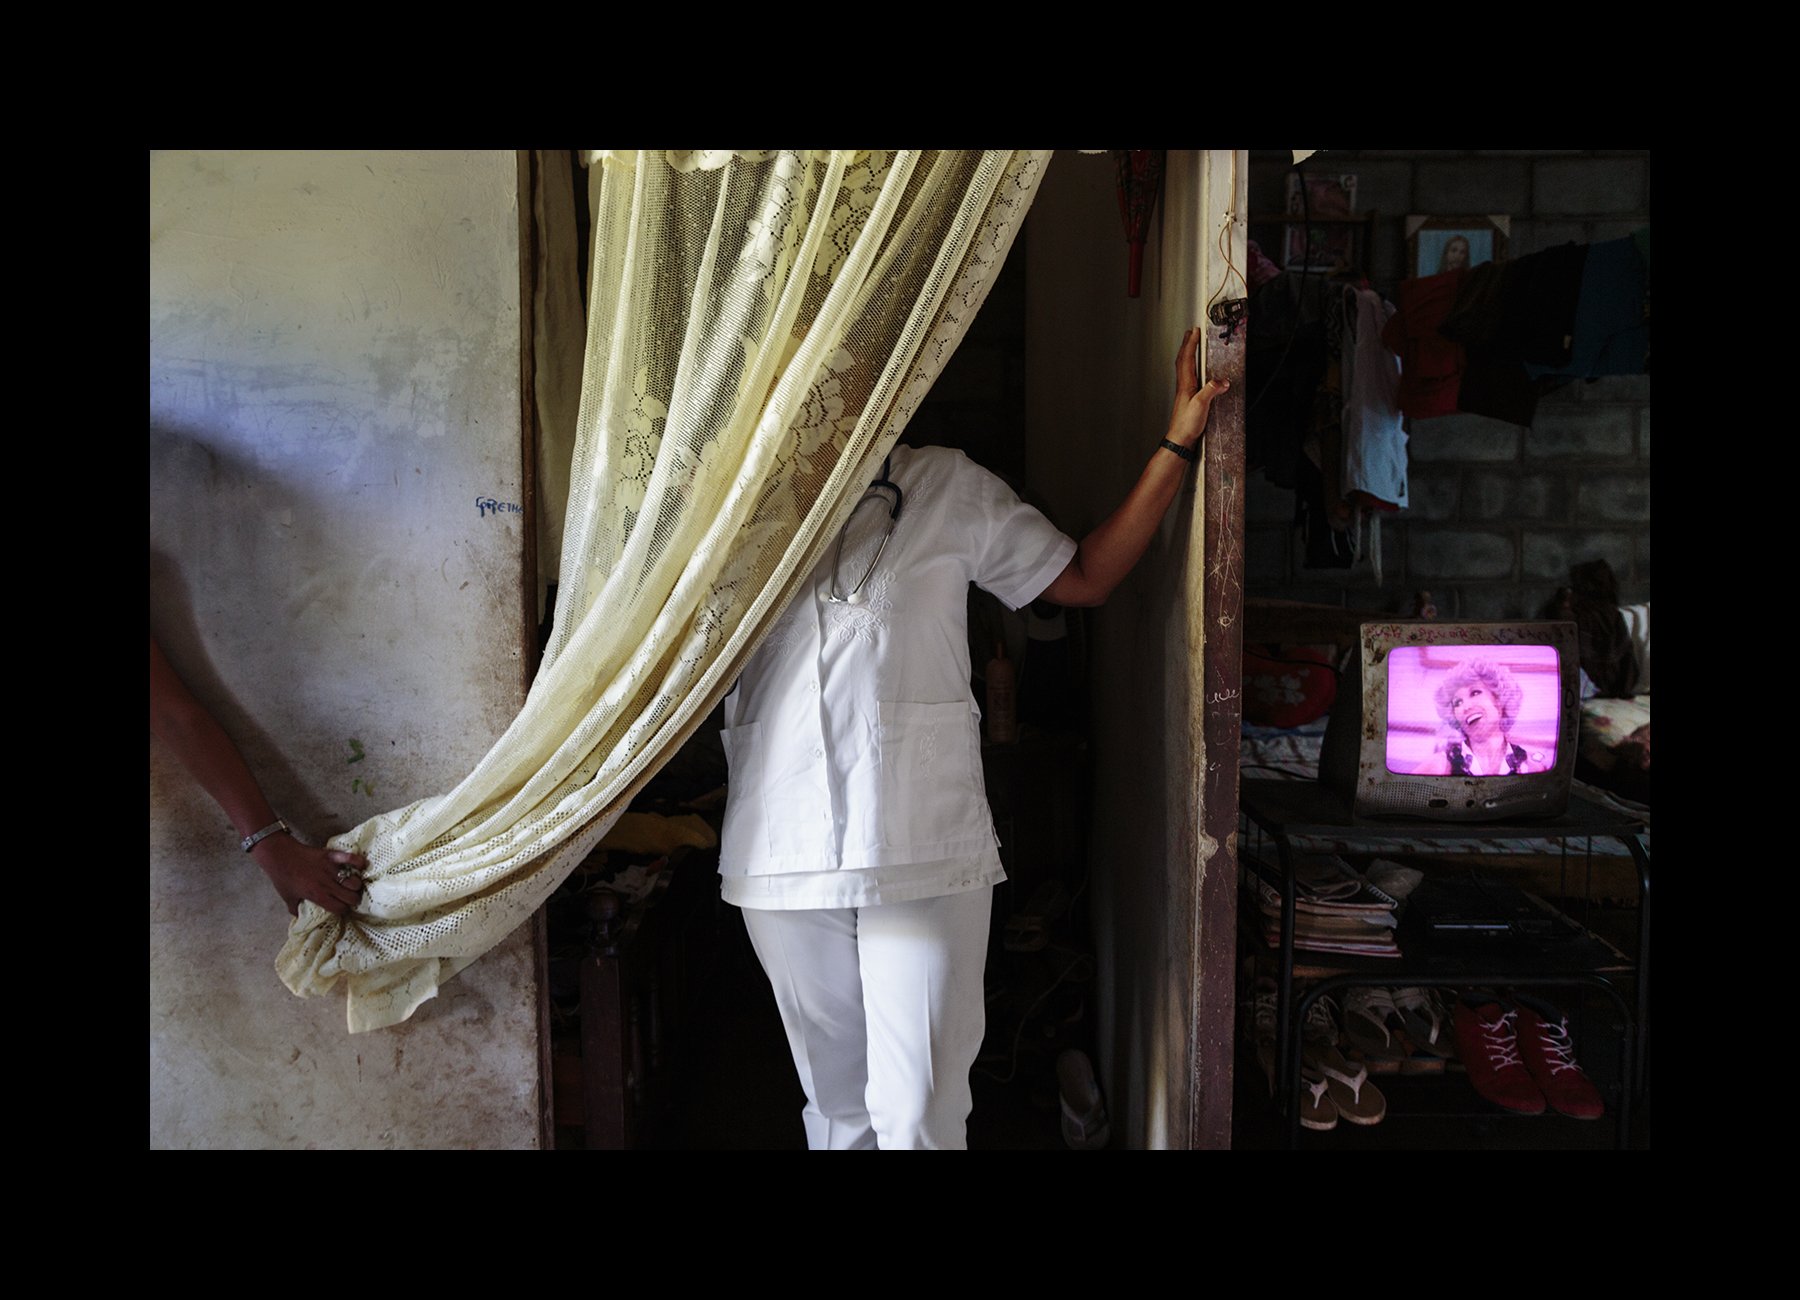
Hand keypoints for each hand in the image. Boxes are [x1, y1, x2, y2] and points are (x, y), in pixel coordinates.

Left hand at [251, 833, 367, 916]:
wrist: (279, 855)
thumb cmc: (282, 877)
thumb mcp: (287, 898)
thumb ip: (295, 909)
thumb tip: (300, 917)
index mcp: (318, 896)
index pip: (340, 909)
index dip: (343, 910)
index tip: (342, 908)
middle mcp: (327, 884)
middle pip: (352, 898)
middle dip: (353, 900)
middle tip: (349, 897)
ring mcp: (331, 869)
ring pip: (355, 882)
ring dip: (356, 885)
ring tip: (352, 884)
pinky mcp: (332, 856)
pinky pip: (352, 859)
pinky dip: (359, 862)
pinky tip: (360, 866)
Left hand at [1166, 325, 1228, 449]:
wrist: (1179, 439)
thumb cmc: (1186, 424)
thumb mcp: (1201, 405)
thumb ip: (1211, 390)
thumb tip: (1221, 381)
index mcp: (1185, 384)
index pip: (1187, 358)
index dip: (1191, 344)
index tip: (1195, 332)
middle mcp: (1183, 386)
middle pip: (1182, 360)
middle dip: (1187, 344)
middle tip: (1190, 334)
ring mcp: (1184, 392)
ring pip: (1183, 367)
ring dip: (1187, 354)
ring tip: (1191, 346)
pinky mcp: (1187, 398)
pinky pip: (1187, 376)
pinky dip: (1190, 367)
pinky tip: (1194, 371)